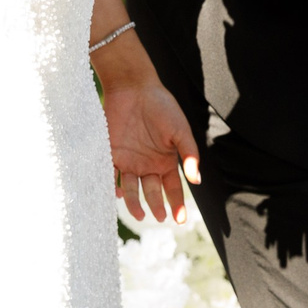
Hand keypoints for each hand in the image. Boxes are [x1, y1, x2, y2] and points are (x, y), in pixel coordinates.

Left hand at [102, 72, 200, 221]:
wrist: (133, 87)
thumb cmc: (162, 106)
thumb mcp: (180, 131)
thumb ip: (189, 155)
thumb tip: (197, 179)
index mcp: (165, 161)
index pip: (172, 189)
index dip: (177, 205)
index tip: (180, 220)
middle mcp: (147, 165)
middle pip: (151, 192)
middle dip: (156, 206)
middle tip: (159, 217)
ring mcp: (129, 160)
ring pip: (131, 189)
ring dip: (134, 203)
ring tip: (139, 214)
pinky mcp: (112, 153)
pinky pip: (110, 175)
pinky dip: (113, 186)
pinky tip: (119, 194)